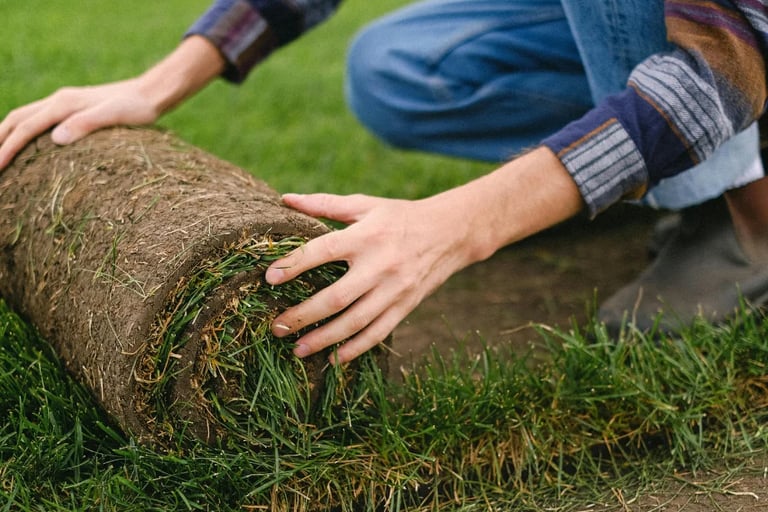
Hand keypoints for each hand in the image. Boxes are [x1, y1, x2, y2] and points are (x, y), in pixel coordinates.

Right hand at [0, 36, 224, 169]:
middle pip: (16, 119)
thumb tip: (54, 139)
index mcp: (63, 104)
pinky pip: (40, 118)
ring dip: (9, 134)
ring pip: (26, 117)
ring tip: (1, 156)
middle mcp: (59, 100)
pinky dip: (25, 131)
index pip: (25, 128)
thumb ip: (85, 125)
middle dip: (0, 141)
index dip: (7, 148)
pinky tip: (28, 146)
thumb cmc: (137, 108)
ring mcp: (66, 103)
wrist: (152, 93)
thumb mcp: (113, 117)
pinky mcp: (74, 108)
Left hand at [265, 192, 484, 363]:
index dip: (294, 264)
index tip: (269, 278)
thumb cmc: (399, 216)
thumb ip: (325, 204)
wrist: (450, 233)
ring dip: (324, 338)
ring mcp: (394, 290)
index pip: (322, 251)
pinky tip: (334, 359)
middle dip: (302, 315)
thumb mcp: (365, 205)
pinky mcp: (405, 306)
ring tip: (298, 349)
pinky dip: (355, 349)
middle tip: (276, 326)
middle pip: (335, 297)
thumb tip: (286, 199)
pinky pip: (378, 333)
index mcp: (365, 236)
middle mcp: (379, 265)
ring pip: (354, 322)